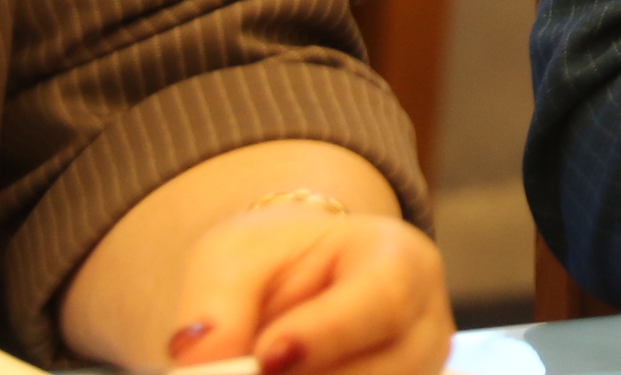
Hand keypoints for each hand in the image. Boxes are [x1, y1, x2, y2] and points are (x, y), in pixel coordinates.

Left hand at [163, 205, 449, 374]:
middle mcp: (424, 329)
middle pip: (385, 374)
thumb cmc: (276, 265)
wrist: (299, 289)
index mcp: (400, 262)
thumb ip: (217, 304)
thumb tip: (196, 359)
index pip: (384, 301)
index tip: (267, 358)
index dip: (327, 335)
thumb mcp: (237, 257)